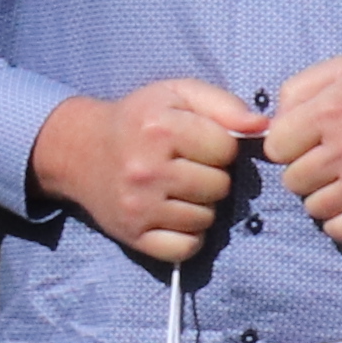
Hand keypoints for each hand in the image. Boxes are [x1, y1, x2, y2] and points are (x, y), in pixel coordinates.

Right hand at [29, 78, 259, 264]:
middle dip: (212, 176)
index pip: (227, 150)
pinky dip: (188, 235)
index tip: (199, 143)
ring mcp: (138, 206)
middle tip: (187, 167)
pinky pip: (186, 247)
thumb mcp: (178, 95)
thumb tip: (262, 126)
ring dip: (201, 205)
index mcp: (159, 129)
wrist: (79, 150)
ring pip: (207, 218)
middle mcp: (146, 170)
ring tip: (177, 188)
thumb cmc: (139, 120)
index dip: (221, 146)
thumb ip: (224, 105)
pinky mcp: (133, 236)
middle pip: (220, 186)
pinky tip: (174, 214)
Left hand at [264, 56, 341, 246]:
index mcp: (331, 110)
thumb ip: (299, 88)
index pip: (275, 147)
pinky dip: (340, 222)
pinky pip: (341, 230)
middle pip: (292, 180)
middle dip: (306, 170)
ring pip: (313, 207)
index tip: (308, 140)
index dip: (288, 144)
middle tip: (331, 160)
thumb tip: (271, 123)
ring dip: (323, 197)